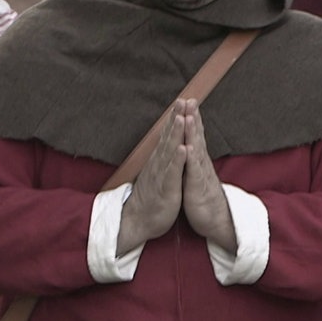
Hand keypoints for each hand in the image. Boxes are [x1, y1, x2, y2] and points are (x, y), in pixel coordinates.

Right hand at [116, 99, 186, 253]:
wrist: (138, 221)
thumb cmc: (150, 198)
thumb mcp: (157, 175)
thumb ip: (162, 159)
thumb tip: (165, 145)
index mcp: (160, 161)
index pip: (168, 136)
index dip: (175, 118)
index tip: (183, 101)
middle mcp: (159, 164)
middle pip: (169, 137)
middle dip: (176, 118)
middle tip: (182, 100)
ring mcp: (162, 175)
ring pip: (170, 151)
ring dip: (176, 134)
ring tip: (182, 117)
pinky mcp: (166, 189)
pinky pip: (172, 172)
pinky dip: (177, 160)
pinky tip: (182, 148)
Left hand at [180, 104, 235, 251]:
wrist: (215, 221)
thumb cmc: (202, 197)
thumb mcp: (195, 175)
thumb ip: (194, 159)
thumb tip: (191, 143)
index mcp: (197, 160)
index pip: (194, 135)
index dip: (190, 117)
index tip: (186, 99)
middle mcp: (201, 164)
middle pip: (196, 137)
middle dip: (193, 117)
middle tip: (190, 98)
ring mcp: (201, 174)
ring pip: (196, 150)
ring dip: (193, 133)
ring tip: (189, 117)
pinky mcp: (198, 188)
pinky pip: (194, 171)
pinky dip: (191, 159)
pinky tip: (188, 147)